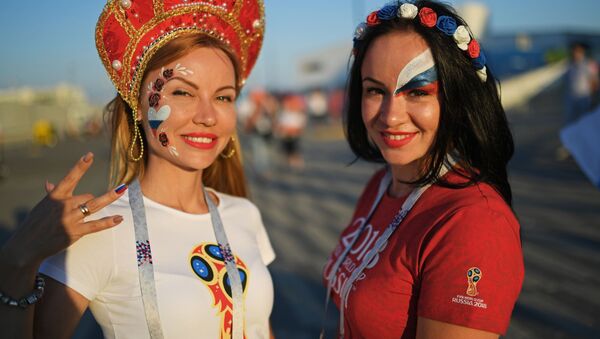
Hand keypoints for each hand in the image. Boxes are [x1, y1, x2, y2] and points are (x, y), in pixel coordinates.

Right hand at [2, 152, 125, 267]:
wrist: (27, 245)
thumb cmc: (35, 224)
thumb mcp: (42, 207)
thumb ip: (51, 194)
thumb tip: (50, 183)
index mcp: (55, 197)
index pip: (70, 178)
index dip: (80, 166)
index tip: (90, 155)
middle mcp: (63, 205)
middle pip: (87, 196)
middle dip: (90, 201)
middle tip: (81, 210)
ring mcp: (70, 219)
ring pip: (94, 205)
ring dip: (109, 198)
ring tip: (122, 190)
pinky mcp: (75, 232)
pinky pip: (95, 225)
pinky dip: (108, 222)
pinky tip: (119, 218)